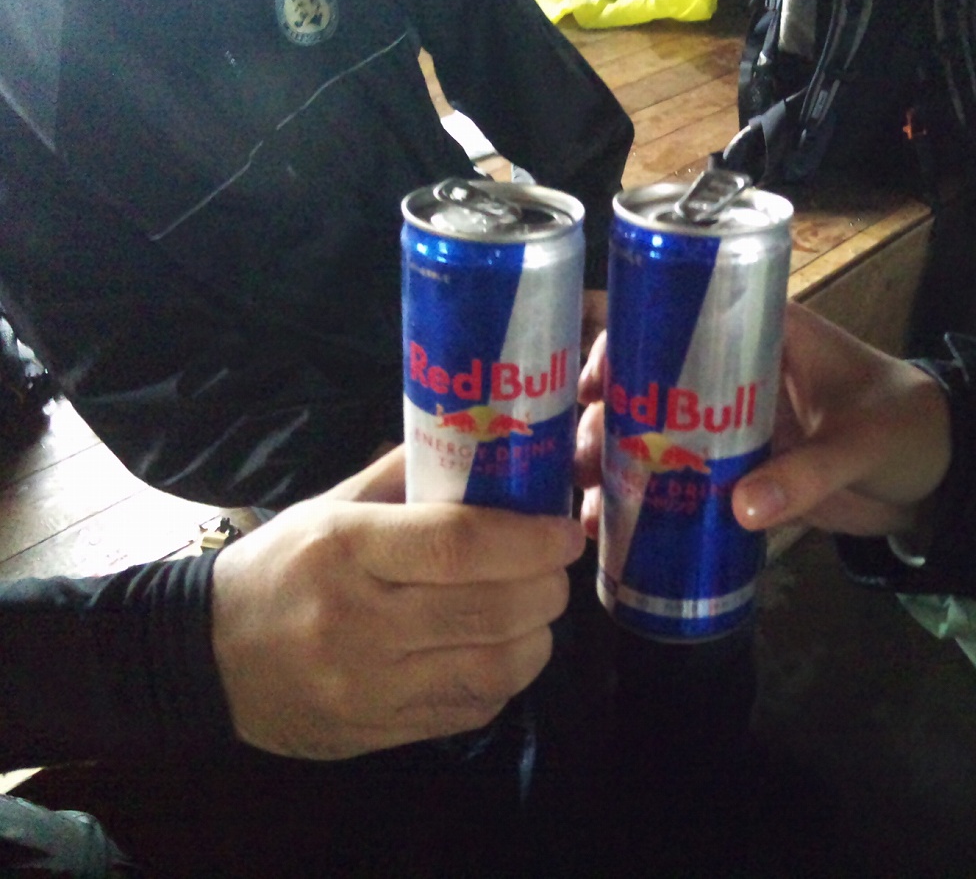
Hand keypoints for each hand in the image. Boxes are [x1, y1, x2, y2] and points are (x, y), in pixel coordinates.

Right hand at [210, 445, 583, 759]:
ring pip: (492, 668)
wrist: (207, 661)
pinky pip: (472, 709)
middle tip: (554, 568)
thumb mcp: (328, 508)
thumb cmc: (279, 569)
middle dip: (545, 587)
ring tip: (536, 610)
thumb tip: (483, 447)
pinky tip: (502, 650)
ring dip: (536, 637)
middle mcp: (358, 622)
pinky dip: (505, 678)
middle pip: (488, 610)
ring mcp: (370, 688)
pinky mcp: (380, 733)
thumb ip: (404, 477)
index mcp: (343, 550)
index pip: (456, 545)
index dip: (527, 539)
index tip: (564, 531)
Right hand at [573, 303, 951, 538]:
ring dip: (616, 465)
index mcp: (764, 335)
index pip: (680, 318)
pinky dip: (649, 503)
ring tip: (587, 506)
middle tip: (582, 461)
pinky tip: (612, 529)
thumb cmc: (910, 428)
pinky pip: (683, 482)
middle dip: (607, 419)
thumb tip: (737, 508)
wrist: (943, 480)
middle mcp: (735, 374)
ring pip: (658, 434)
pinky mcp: (738, 472)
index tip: (590, 386)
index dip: (626, 344)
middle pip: (652, 384)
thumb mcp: (863, 442)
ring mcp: (733, 426)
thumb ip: (809, 472)